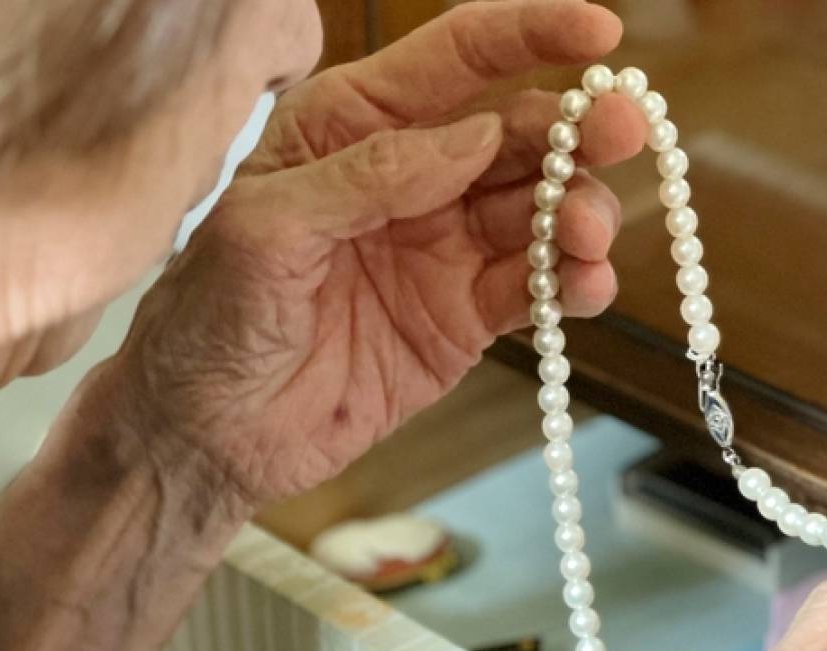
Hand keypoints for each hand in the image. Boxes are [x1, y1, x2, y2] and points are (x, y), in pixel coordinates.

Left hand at [104, 0, 648, 505]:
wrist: (203, 435)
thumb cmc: (206, 317)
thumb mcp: (265, 227)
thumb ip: (369, 176)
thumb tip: (477, 133)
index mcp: (351, 124)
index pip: (455, 58)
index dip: (531, 35)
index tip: (603, 35)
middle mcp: (409, 175)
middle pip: (516, 131)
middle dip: (575, 129)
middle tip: (622, 133)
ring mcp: (442, 246)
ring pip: (538, 208)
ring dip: (578, 211)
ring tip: (587, 234)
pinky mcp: (462, 318)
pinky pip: (534, 286)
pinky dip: (570, 282)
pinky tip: (585, 285)